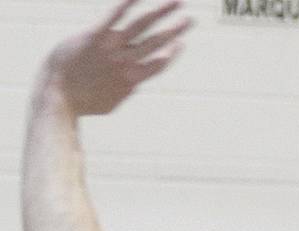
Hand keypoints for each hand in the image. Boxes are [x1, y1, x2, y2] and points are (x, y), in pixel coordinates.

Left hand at [41, 0, 190, 116]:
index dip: (173, 53)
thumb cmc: (81, 103)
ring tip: (177, 3)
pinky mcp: (94, 36)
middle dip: (175, 30)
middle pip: (156, 41)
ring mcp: (112, 47)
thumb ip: (122, 92)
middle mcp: (126, 61)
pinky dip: (126, 4)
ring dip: (162, 13)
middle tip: (190, 20)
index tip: (181, 43)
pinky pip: (113, 16)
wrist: (59, 97)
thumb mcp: (109, 103)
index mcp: (132, 78)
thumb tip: (130, 87)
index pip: (159, 63)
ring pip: (143, 26)